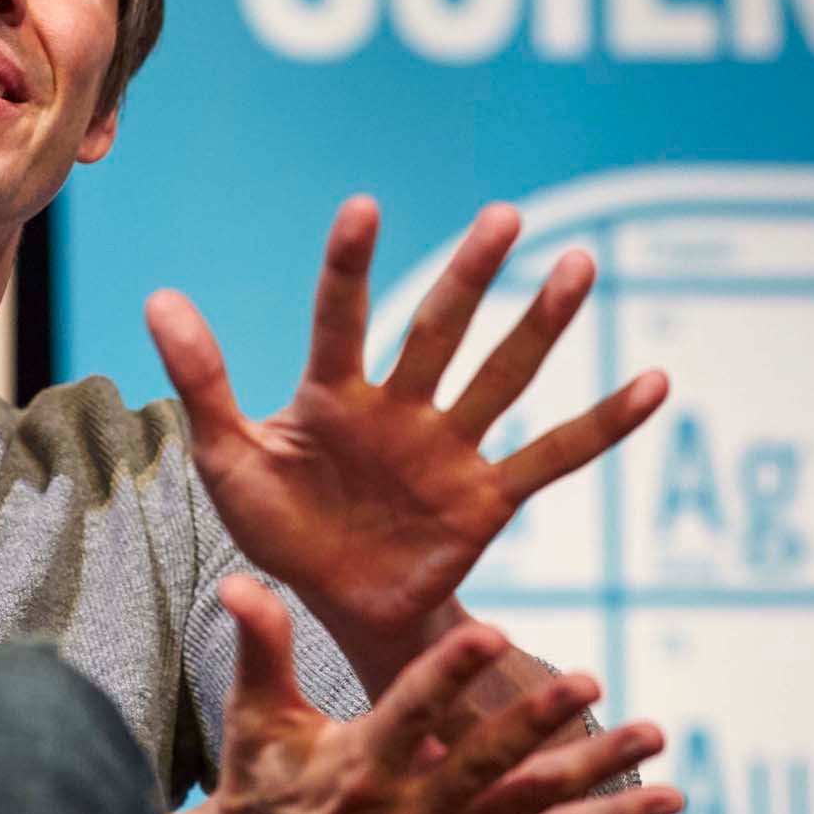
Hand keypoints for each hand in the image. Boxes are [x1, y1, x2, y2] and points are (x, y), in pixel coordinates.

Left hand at [146, 197, 668, 656]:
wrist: (333, 606)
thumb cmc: (278, 525)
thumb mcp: (228, 458)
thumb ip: (201, 380)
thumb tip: (158, 294)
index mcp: (330, 395)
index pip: (340, 318)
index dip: (350, 268)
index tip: (364, 207)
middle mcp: (399, 407)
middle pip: (439, 330)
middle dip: (471, 275)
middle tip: (507, 215)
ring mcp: (448, 448)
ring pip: (502, 377)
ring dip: (541, 324)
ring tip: (581, 265)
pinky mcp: (487, 497)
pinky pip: (552, 456)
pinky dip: (604, 423)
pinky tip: (655, 383)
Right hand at [167, 576, 680, 813]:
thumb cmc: (257, 785)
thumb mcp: (252, 714)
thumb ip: (260, 643)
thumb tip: (241, 580)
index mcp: (357, 765)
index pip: (411, 711)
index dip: (452, 674)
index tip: (492, 632)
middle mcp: (409, 809)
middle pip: (485, 762)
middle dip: (538, 721)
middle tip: (586, 678)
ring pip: (533, 806)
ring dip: (598, 771)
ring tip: (652, 735)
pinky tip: (665, 800)